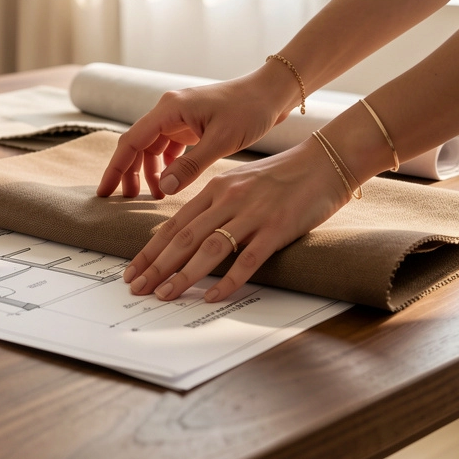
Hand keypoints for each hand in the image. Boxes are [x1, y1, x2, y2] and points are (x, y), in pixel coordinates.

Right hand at [96, 66, 298, 200]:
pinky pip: (169, 146)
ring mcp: (179, 116)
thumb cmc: (250, 110)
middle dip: (129, 173)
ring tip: (156, 196)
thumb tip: (163, 188)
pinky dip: (167, 164)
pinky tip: (172, 181)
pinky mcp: (191, 123)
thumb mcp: (221, 141)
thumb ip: (190, 165)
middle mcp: (169, 110)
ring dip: (150, 171)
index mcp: (169, 109)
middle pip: (137, 145)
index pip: (131, 142)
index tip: (105, 192)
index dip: (116, 168)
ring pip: (152, 147)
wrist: (272, 92)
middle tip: (125, 200)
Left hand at [123, 138, 350, 302]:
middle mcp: (228, 200)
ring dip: (183, 275)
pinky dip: (228, 280)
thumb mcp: (240, 183)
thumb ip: (216, 204)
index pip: (174, 224)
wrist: (325, 162)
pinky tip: (212, 296)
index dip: (150, 249)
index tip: (132, 269)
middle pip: (183, 238)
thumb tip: (191, 231)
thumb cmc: (283, 175)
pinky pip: (248, 259)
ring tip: (164, 294)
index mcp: (216, 189)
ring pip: (209, 249)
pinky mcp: (276, 228)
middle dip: (156, 266)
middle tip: (137, 287)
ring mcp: (252, 214)